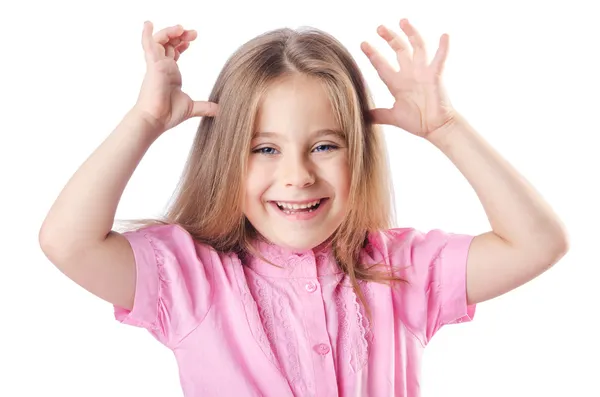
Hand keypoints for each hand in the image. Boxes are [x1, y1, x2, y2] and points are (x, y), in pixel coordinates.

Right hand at [133, 21, 217, 133]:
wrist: (157, 120)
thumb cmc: (168, 114)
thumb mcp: (192, 107)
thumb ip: (205, 107)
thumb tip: (220, 110)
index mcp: (170, 73)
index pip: (174, 52)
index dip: (182, 43)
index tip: (192, 39)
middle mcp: (163, 66)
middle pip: (169, 43)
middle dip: (180, 35)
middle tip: (194, 33)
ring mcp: (157, 64)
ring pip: (160, 40)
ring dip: (170, 32)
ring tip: (181, 29)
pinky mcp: (153, 65)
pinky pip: (148, 45)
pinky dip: (147, 34)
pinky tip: (149, 24)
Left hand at [361, 19, 456, 139]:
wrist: (435, 128)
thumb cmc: (417, 122)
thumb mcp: (392, 117)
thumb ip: (378, 114)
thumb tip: (361, 116)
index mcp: (397, 83)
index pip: (382, 65)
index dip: (373, 55)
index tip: (363, 43)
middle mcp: (409, 74)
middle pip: (398, 50)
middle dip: (389, 38)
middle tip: (379, 28)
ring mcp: (422, 73)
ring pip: (417, 47)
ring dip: (410, 33)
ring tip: (402, 21)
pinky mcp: (435, 76)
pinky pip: (439, 59)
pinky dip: (443, 47)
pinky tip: (444, 35)